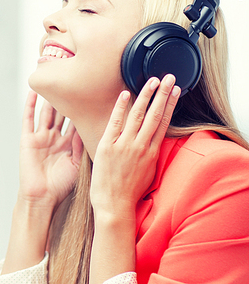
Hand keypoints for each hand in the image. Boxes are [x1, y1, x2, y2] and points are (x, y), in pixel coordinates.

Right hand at [18, 90, 82, 209]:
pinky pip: (28, 119)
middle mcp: (55, 138)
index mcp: (68, 144)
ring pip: (46, 112)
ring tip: (54, 78)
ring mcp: (40, 137)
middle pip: (62, 113)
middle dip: (67, 97)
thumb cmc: (61, 186)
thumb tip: (91, 126)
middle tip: (75, 78)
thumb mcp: (77, 164)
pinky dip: (30, 105)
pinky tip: (34, 91)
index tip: (94, 92)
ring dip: (50, 97)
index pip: (77, 121)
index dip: (84, 108)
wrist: (42, 198)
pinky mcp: (27, 139)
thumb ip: (83, 145)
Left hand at [90, 75, 179, 219]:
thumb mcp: (147, 173)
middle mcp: (140, 146)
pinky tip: (126, 94)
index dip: (170, 105)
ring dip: (146, 95)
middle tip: (169, 77)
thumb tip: (151, 143)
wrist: (114, 206)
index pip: (163, 123)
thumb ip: (149, 155)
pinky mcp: (108, 147)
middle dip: (163, 94)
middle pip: (154, 114)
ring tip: (152, 81)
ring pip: (138, 115)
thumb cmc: (128, 193)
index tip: (175, 91)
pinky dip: (120, 107)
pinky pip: (115, 122)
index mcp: (151, 152)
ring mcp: (124, 145)